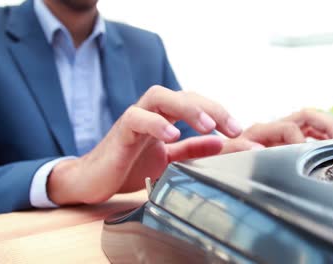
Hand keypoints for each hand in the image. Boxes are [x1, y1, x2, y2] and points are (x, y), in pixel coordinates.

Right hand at [47, 86, 242, 204]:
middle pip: (182, 94)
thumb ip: (192, 149)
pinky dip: (155, 124)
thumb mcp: (169, 159)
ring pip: (159, 96)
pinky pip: (136, 118)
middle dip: (210, 108)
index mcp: (165, 117)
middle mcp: (151, 112)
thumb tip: (221, 142)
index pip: (196, 104)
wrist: (93, 180)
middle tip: (232, 128)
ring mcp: (134, 119)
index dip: (219, 113)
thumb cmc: (129, 166)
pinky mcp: (120, 132)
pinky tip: (172, 135)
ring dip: (186, 108)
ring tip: (207, 125)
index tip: (239, 131)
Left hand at [220, 108, 332, 152]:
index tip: (308, 156)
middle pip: (305, 116)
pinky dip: (324, 136)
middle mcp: (272, 128)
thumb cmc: (219, 156)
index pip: (289, 128)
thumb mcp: (223, 153)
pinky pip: (309, 133)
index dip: (301, 141)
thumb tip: (256, 146)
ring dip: (329, 128)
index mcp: (260, 130)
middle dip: (325, 124)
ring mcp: (280, 133)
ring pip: (310, 122)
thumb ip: (237, 147)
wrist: (216, 156)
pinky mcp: (284, 140)